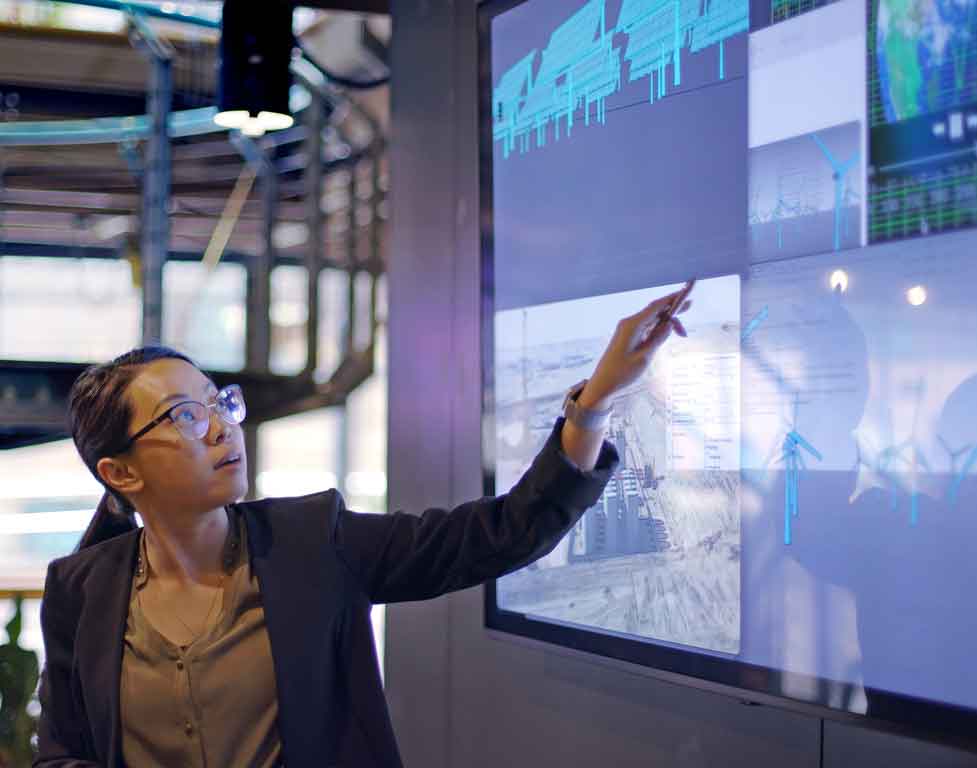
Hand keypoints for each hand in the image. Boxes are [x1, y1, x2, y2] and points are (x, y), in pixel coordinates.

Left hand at [578, 281, 693, 409]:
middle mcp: (629, 323)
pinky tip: (668, 332)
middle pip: (654, 311)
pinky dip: (658, 328)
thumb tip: (669, 324)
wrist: (603, 382)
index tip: (685, 293)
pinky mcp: (628, 335)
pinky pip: (646, 326)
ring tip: (682, 332)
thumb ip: (658, 339)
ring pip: (651, 319)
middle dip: (672, 309)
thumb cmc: (622, 372)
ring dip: (666, 323)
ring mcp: (627, 329)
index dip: (671, 299)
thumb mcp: (644, 357)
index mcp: (632, 325)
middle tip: (690, 306)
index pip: (655, 306)